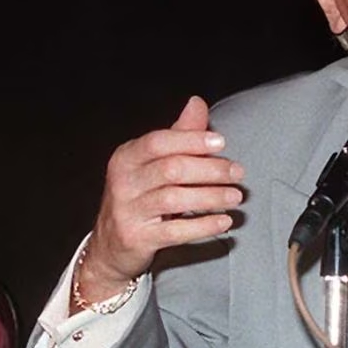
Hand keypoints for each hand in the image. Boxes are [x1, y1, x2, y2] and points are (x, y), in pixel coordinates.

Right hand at [78, 96, 244, 302]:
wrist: (110, 245)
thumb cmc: (140, 196)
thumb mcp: (153, 164)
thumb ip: (179, 135)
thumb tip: (197, 102)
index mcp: (126, 157)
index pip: (159, 142)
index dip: (191, 140)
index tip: (222, 142)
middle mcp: (122, 182)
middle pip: (171, 169)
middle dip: (210, 169)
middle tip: (237, 173)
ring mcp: (128, 212)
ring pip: (174, 199)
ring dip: (211, 196)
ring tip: (236, 197)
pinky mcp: (137, 238)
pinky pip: (175, 231)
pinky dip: (203, 226)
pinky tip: (224, 221)